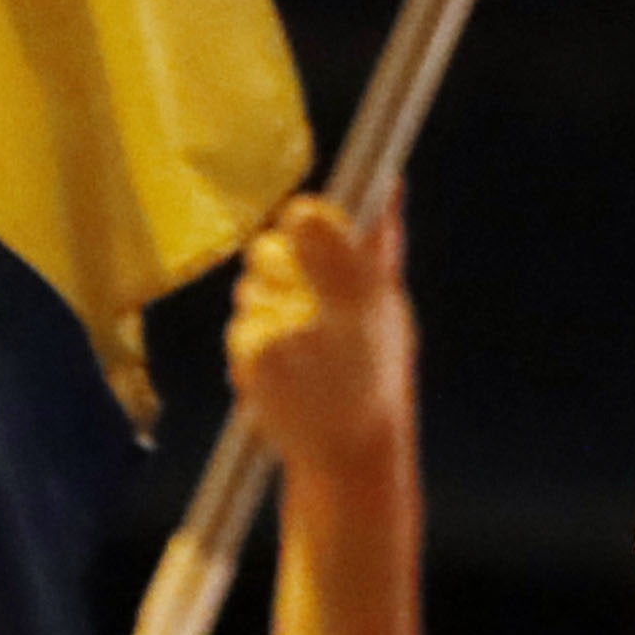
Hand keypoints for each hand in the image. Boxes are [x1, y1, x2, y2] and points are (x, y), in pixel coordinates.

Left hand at [224, 194, 412, 502]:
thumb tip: (391, 180)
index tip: (305, 222)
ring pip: (252, 292)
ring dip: (266, 310)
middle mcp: (326, 307)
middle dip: (275, 266)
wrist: (350, 455)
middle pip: (268, 251)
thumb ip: (379, 244)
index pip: (315, 224)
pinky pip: (242, 330)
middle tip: (296, 296)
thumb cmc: (371, 376)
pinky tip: (284, 374)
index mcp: (367, 288)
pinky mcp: (258, 362)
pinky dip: (255, 347)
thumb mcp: (386, 307)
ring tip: (302, 350)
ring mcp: (287, 334)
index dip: (306, 220)